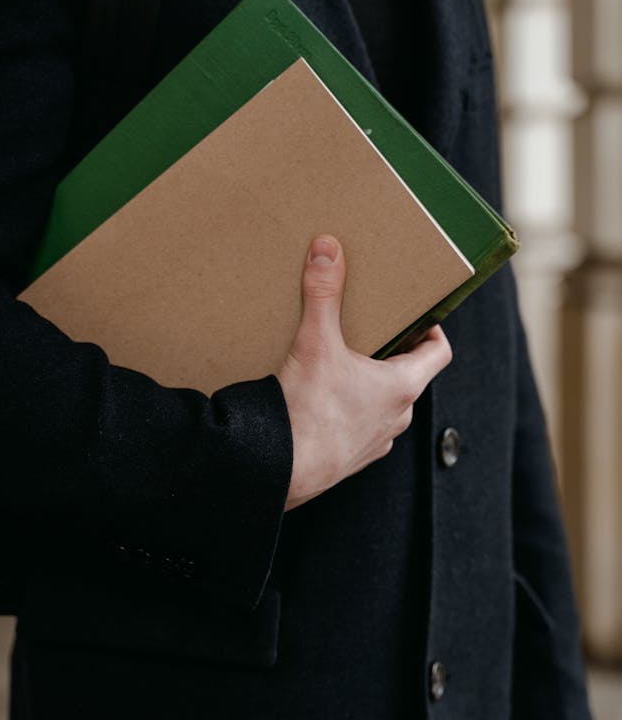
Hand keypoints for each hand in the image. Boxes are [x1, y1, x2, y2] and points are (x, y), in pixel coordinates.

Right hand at [277, 234, 452, 510]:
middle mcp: (398, 416)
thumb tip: (327, 248)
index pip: (439, 351)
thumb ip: (323, 294)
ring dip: (371, 385)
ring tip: (341, 365)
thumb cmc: (308, 410)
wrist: (281, 471)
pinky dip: (350, 412)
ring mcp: (377, 441)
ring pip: (385, 405)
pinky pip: (361, 428)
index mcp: (403, 385)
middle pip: (409, 375)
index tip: (416, 315)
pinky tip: (321, 401)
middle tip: (369, 330)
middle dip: (392, 352)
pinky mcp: (353, 458)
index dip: (432, 329)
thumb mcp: (316, 342)